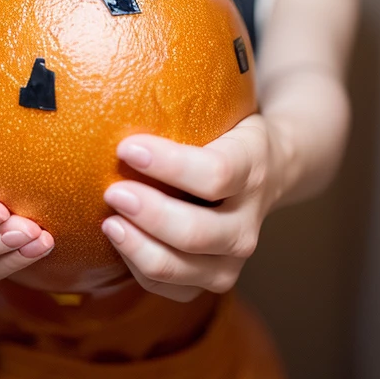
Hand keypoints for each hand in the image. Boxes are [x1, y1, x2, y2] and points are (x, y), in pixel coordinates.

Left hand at [101, 115, 278, 302]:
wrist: (271, 170)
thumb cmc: (227, 132)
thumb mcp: (222, 110)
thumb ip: (182, 108)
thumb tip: (112, 90)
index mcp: (253, 165)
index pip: (215, 173)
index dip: (169, 165)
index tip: (127, 148)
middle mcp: (250, 219)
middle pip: (197, 232)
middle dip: (149, 214)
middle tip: (112, 192)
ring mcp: (236, 256)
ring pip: (184, 268)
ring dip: (139, 247)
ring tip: (108, 222)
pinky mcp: (219, 279)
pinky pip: (174, 288)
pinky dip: (141, 267)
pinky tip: (121, 240)